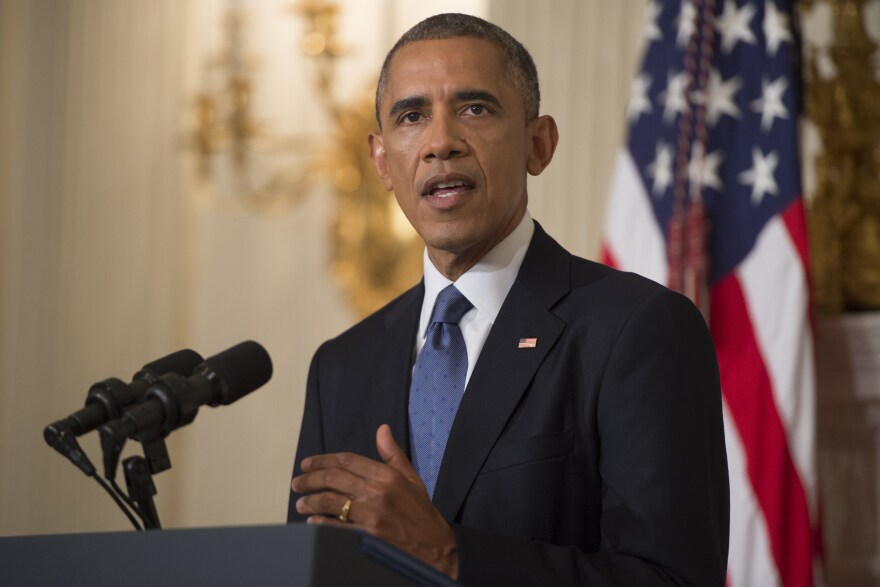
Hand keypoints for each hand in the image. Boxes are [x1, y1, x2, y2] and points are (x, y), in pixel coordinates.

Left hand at [291, 424, 458, 578]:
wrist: (433, 546)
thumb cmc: (420, 511)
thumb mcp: (411, 478)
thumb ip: (392, 454)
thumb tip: (382, 429)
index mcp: (386, 475)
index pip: (347, 460)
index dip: (323, 460)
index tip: (307, 464)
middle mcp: (376, 491)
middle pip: (333, 478)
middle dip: (310, 479)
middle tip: (297, 483)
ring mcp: (370, 514)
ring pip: (330, 501)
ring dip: (310, 501)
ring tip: (301, 503)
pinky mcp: (366, 535)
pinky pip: (336, 527)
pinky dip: (320, 524)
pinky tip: (312, 522)